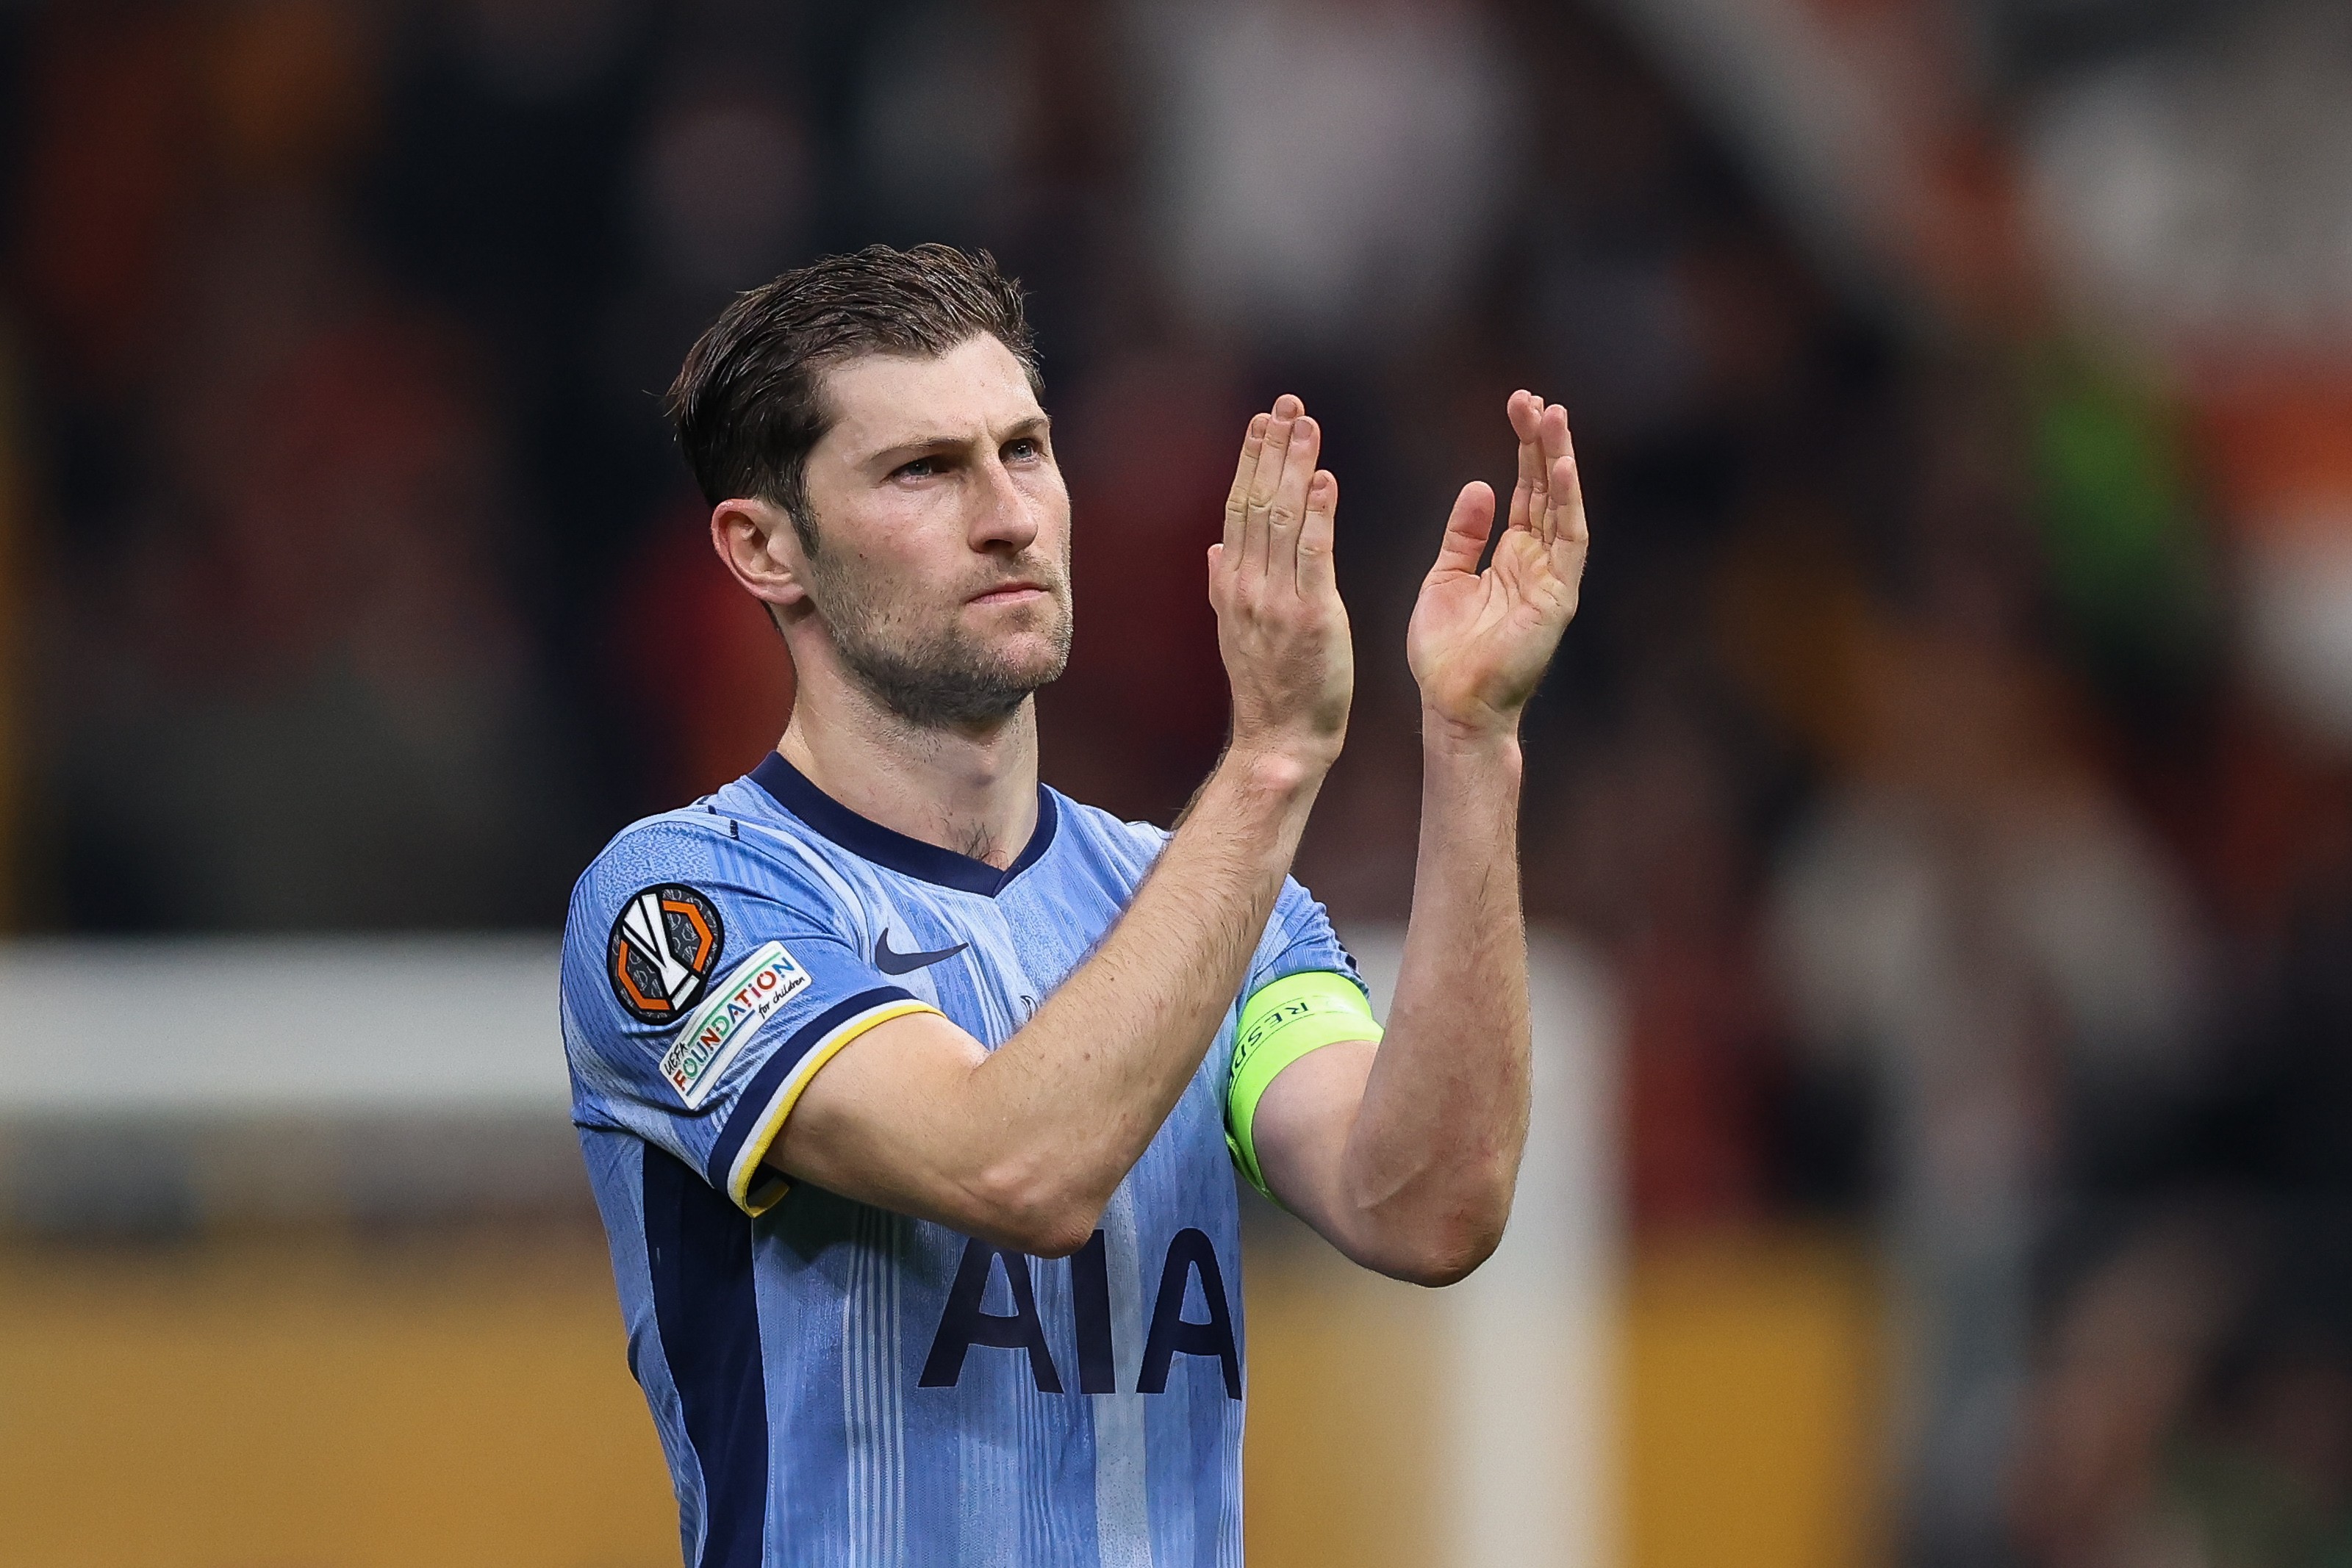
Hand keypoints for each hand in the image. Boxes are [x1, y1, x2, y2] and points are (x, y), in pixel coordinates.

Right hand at [1209, 394, 1352, 776]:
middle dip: (1271, 449)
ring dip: (1294, 466)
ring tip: (1306, 424)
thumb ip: (1226, 586)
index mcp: (1231, 585)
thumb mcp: (1237, 632)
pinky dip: (1317, 515)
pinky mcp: (1310, 616)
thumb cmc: (1270, 688)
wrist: (1280, 739)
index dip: (1251, 461)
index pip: (1238, 509)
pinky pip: (1313, 555)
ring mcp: (1276, 600)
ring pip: (1282, 519)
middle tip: (1286, 404)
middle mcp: (1247, 586)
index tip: (1263, 421)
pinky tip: (1324, 480)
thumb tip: (1216, 549)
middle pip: (1257, 502)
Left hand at [1407, 391, 1588, 733]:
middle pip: (1546, 490)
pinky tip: (1560, 467)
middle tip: (1534, 399)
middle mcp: (1539, 561)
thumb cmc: (1445, 652)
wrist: (1454, 703)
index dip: (1524, 449)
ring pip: (1562, 506)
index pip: (1526, 490)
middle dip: (1542, 443)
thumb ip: (1464, 534)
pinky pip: (1568, 542)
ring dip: (1559, 461)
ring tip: (1553, 415)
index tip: (1518, 407)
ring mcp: (1553, 578)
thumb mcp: (1446, 577)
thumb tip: (1479, 486)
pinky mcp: (1559, 597)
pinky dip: (1566, 503)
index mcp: (1513, 556)